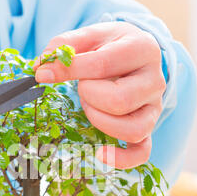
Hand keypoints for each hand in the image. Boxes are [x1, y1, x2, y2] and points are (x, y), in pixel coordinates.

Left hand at [35, 22, 165, 168]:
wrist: (136, 54)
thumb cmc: (110, 46)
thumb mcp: (91, 36)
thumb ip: (65, 46)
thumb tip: (41, 69)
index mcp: (142, 49)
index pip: (102, 65)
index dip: (68, 71)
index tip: (43, 75)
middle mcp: (155, 80)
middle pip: (120, 100)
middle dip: (89, 97)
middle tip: (83, 87)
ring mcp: (154, 107)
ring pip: (133, 129)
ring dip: (100, 121)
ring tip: (91, 106)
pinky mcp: (149, 127)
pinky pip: (142, 151)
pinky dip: (121, 159)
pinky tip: (100, 153)